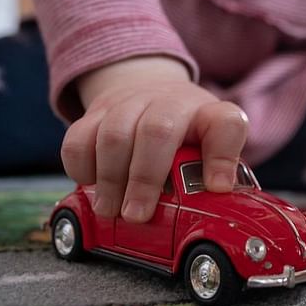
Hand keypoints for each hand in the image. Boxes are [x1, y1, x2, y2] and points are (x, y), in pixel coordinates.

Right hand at [61, 56, 247, 223]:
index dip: (222, 157)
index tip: (217, 188)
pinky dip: (81, 167)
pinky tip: (91, 185)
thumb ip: (218, 170)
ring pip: (113, 135)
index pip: (226, 124)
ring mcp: (132, 102)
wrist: (152, 90)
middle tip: (137, 215)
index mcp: (209, 115)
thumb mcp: (211, 147)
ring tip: (111, 210)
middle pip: (157, 131)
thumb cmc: (187, 132)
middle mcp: (171, 102)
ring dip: (110, 180)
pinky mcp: (97, 110)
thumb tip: (216, 194)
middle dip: (144, 179)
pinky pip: (78, 137)